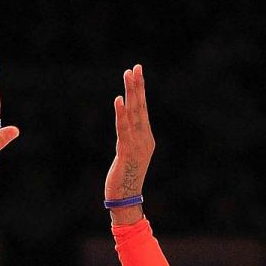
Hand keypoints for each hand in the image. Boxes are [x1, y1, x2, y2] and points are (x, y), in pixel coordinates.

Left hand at [105, 65, 154, 224]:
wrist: (126, 199)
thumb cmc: (125, 178)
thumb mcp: (128, 154)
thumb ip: (128, 138)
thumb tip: (124, 123)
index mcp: (146, 138)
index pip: (143, 109)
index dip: (140, 90)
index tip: (137, 71)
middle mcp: (144, 138)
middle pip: (141, 107)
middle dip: (137, 86)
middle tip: (135, 66)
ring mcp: (137, 145)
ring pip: (134, 114)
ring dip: (131, 94)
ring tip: (128, 75)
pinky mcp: (126, 152)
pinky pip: (123, 129)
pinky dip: (121, 114)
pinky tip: (119, 100)